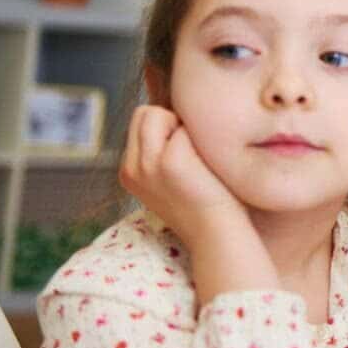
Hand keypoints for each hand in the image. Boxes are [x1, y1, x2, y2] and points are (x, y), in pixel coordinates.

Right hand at [119, 104, 247, 246]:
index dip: (167, 128)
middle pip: (143, 113)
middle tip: (193, 152)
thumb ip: (162, 150)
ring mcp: (148, 164)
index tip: (187, 156)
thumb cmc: (205, 202)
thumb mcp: (171, 177)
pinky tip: (209, 165)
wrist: (217, 235)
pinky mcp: (170, 161)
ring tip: (197, 155)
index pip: (139, 123)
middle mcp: (132, 167)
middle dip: (170, 121)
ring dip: (181, 126)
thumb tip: (176, 115)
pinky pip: (186, 126)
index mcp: (129, 172)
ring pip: (156, 113)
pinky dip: (202, 138)